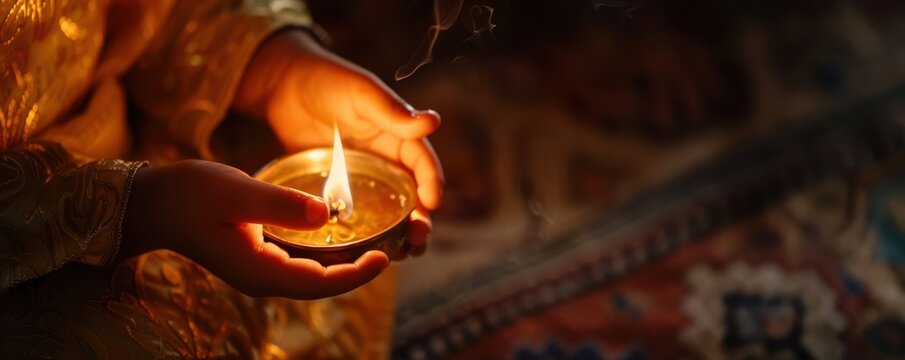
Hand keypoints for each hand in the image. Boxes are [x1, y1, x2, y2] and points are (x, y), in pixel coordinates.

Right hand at [120, 160, 389, 298]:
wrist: (153, 202)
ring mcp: (259, 270)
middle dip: (358, 271)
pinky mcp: (257, 257)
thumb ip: (281, 205)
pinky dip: (325, 254)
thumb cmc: (190, 194)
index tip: (385, 257)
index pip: (320, 284)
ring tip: (377, 243)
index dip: (357, 274)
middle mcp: (262, 278)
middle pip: (322, 285)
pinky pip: (300, 263)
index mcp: (259, 270)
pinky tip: (340, 234)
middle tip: (394, 247)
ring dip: (344, 264)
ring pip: (313, 275)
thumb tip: (326, 215)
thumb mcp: (237, 192)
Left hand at [234, 31, 443, 257]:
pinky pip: (357, 216)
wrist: (283, 86)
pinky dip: (365, 234)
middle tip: (419, 239)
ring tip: (401, 255)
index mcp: (399, 136)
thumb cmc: (327, 80)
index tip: (432, 203)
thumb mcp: (361, 93)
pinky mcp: (339, 191)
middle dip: (421, 220)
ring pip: (389, 213)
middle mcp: (387, 160)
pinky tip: (362, 253)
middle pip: (413, 197)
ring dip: (399, 235)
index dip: (432, 183)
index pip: (423, 163)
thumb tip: (433, 121)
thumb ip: (393, 112)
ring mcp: (364, 178)